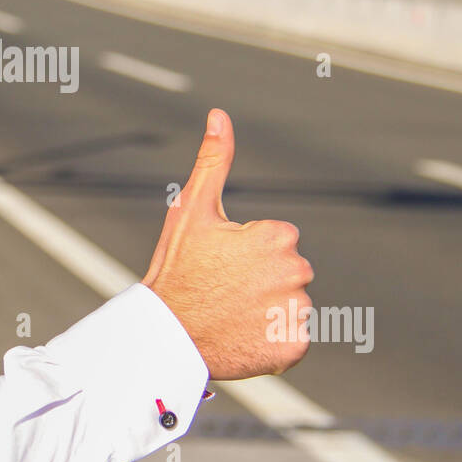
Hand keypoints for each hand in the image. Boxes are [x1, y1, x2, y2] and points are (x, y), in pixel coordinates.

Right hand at [142, 108, 313, 380]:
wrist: (165, 335)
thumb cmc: (176, 268)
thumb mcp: (191, 209)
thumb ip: (214, 160)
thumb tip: (219, 114)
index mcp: (279, 236)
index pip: (277, 242)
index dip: (246, 252)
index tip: (220, 264)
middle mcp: (296, 273)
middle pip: (288, 272)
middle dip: (261, 280)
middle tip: (223, 290)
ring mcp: (296, 313)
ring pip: (290, 305)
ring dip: (267, 311)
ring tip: (231, 315)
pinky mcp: (295, 347)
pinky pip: (292, 339)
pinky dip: (272, 341)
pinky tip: (243, 337)